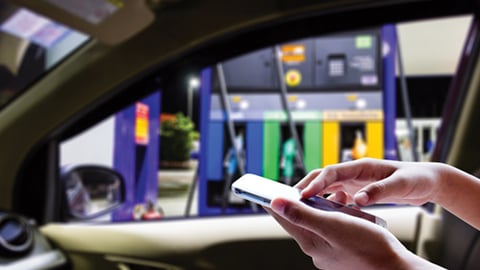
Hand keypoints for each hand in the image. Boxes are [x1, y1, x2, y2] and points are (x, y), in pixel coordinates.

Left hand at [266, 197, 443, 269]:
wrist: (396, 268)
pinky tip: (346, 212)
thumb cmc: (369, 247)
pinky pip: (332, 231)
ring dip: (320, 209)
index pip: (284, 218)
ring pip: (318, 225)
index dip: (274, 202)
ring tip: (329, 197)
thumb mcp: (333, 225)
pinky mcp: (342, 252)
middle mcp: (317, 249)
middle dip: (299, 203)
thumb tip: (275, 203)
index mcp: (310, 242)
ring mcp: (330, 253)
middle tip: (294, 189)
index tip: (263, 191)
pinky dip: (335, 218)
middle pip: (299, 221)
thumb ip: (303, 214)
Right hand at [295, 158, 446, 205]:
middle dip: (306, 187)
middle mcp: (354, 172)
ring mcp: (355, 181)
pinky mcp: (358, 190)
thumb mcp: (400, 185)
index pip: (331, 172)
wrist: (427, 181)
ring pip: (327, 187)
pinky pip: (337, 196)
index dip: (315, 183)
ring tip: (301, 208)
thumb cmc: (415, 179)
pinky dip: (328, 204)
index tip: (302, 195)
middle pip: (323, 177)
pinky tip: (325, 215)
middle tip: (290, 200)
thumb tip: (358, 199)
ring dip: (314, 196)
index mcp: (361, 167)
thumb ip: (379, 191)